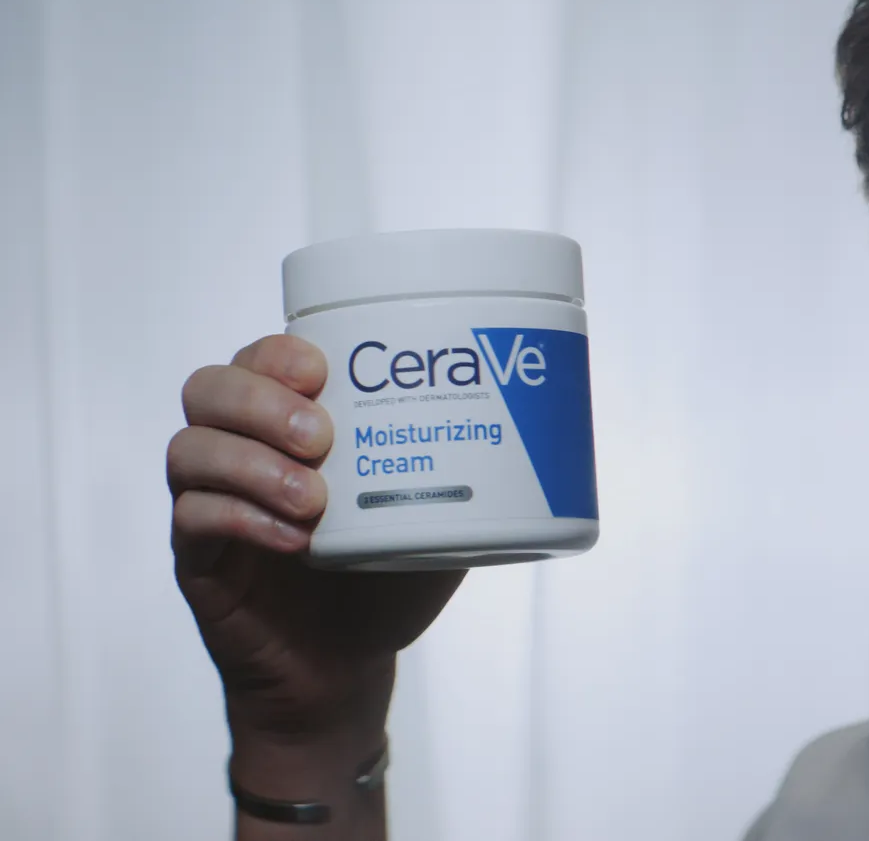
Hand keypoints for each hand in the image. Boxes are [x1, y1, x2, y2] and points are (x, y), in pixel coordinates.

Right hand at [168, 334, 464, 743]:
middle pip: (209, 388)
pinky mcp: (197, 560)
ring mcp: (211, 503)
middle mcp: (240, 452)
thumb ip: (459, 473)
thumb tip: (526, 430)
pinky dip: (241, 519)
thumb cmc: (385, 582)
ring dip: (252, 463)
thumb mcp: (435, 518)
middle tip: (322, 435)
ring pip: (189, 448)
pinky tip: (292, 539)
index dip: (278, 352)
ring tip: (316, 499)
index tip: (323, 367)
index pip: (258, 358)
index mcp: (288, 426)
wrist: (345, 667)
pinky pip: (190, 520)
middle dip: (261, 400)